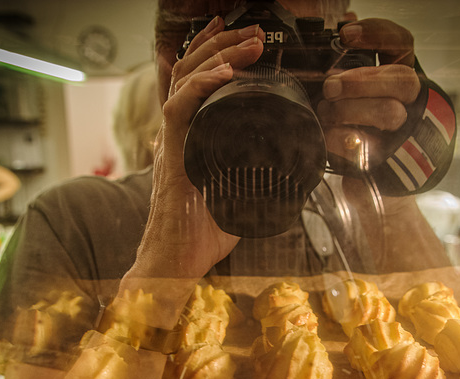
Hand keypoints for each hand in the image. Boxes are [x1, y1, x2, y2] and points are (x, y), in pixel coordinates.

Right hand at [132, 18, 264, 283]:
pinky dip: (199, 87)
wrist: (173, 265)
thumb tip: (289, 183)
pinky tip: (223, 74)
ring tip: (247, 42)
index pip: (194, 88)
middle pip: (189, 75)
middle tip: (252, 32)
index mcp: (188, 142)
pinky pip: (178, 111)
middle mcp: (175, 137)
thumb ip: (253, 187)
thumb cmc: (199, 239)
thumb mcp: (236, 204)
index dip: (212, 58)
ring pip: (185, 83)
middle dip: (221, 46)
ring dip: (217, 57)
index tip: (239, 41)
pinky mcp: (170, 159)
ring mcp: (171, 145)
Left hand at [318, 17, 420, 165]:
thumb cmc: (354, 124)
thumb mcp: (349, 92)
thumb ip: (350, 62)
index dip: (378, 34)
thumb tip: (346, 19)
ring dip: (350, 112)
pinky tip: (330, 140)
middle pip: (401, 80)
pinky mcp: (388, 162)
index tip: (345, 34)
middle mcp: (407, 102)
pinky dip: (343, 145)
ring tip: (326, 114)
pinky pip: (370, 150)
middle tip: (330, 87)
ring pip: (389, 113)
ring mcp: (402, 134)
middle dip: (361, 82)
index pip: (401, 44)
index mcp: (398, 77)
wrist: (368, 175)